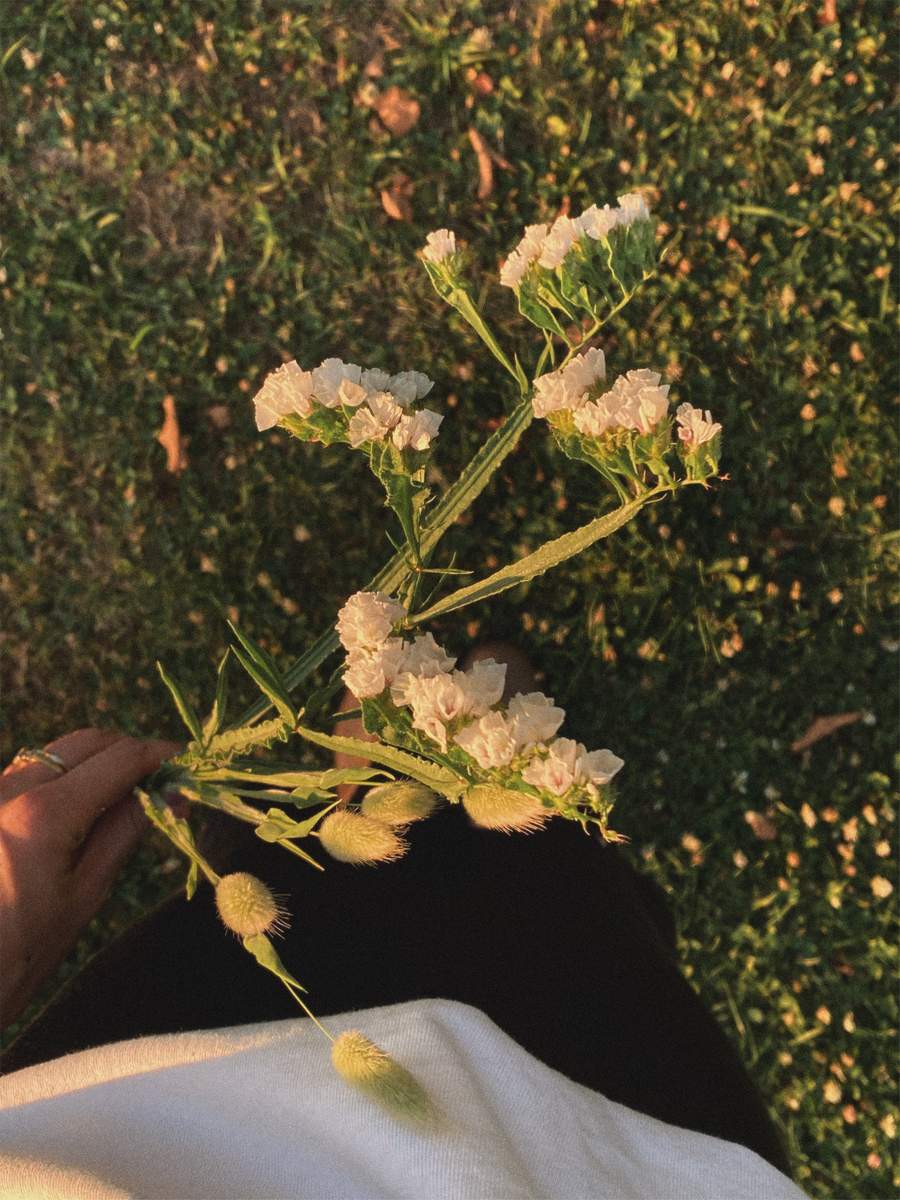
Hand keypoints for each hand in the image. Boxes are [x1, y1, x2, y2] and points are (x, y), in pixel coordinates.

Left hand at [0, 729, 180, 1026]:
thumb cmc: (20, 952)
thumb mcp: (86, 893)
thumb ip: (128, 830)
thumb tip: (175, 794)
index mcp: (43, 814)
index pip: (119, 759)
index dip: (160, 755)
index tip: (188, 762)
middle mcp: (9, 789)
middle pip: (86, 742)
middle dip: (129, 752)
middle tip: (162, 780)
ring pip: (56, 753)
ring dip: (96, 762)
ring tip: (126, 795)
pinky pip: (29, 773)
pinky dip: (64, 777)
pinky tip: (81, 808)